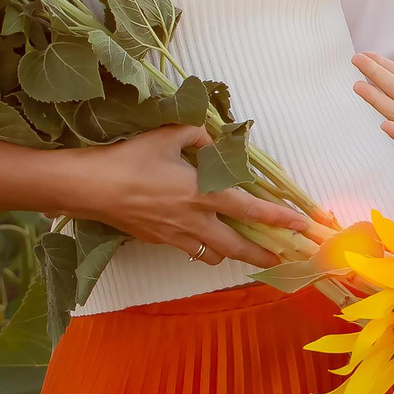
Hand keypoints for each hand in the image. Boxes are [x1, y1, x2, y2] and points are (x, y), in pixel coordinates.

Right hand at [72, 124, 328, 267]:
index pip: (251, 210)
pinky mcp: (159, 241)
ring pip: (213, 254)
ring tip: (243, 251)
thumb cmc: (131, 158)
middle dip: (262, 255)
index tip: (301, 225)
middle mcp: (195, 220)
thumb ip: (198, 135)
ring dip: (232, 254)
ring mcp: (176, 235)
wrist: (93, 187)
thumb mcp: (168, 135)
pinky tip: (202, 238)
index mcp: (203, 193)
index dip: (279, 218)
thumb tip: (213, 140)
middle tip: (280, 259)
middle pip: (238, 247)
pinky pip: (189, 250)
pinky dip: (202, 248)